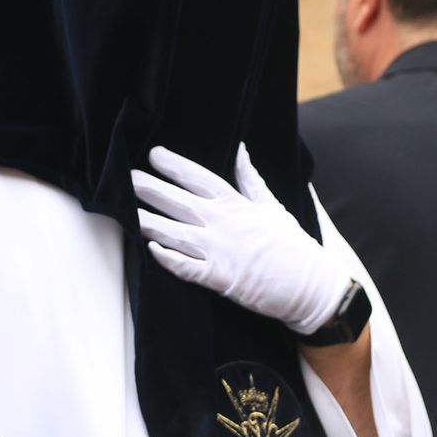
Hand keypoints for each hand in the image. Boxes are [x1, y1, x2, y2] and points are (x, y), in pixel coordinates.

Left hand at [131, 144, 352, 334]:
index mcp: (236, 204)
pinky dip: (166, 258)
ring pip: (174, 233)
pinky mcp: (217, 277)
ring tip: (129, 213)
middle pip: (178, 202)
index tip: (154, 154)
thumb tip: (241, 151)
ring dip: (149, 223)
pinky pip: (184, 267)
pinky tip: (150, 250)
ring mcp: (218, 251)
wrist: (308, 285)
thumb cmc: (292, 245)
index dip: (174, 165)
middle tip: (127, 179)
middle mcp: (222, 224)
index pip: (199, 178)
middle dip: (150, 190)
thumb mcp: (272, 206)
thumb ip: (251, 180)